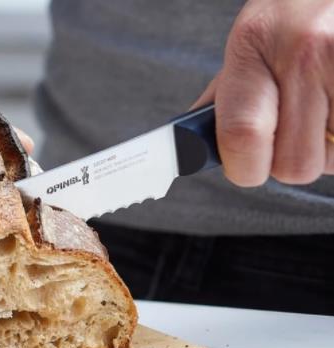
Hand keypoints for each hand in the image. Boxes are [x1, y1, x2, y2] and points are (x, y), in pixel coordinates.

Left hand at [192, 0, 333, 186]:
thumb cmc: (292, 18)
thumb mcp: (249, 43)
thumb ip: (224, 100)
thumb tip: (190, 150)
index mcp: (253, 45)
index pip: (241, 135)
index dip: (244, 168)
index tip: (246, 167)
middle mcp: (304, 53)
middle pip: (295, 164)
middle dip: (292, 159)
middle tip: (294, 129)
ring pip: (333, 159)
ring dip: (328, 148)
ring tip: (324, 107)